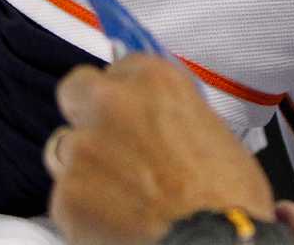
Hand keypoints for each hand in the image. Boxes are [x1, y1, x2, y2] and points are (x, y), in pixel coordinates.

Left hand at [46, 57, 275, 244]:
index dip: (125, 94)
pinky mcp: (66, 196)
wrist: (213, 244)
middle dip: (87, 114)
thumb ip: (168, 113)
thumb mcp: (212, 132)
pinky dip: (84, 210)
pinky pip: (65, 196)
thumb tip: (153, 119)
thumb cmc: (228, 200)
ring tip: (121, 195)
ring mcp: (83, 150)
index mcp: (153, 81)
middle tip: (110, 144)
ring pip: (65, 148)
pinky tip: (116, 222)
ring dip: (85, 166)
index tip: (130, 111)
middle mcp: (111, 104)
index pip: (118, 66)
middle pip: (75, 91)